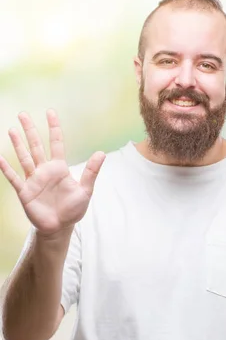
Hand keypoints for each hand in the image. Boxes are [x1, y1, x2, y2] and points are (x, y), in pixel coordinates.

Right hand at [0, 110, 105, 237]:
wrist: (60, 227)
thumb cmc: (73, 209)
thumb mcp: (85, 190)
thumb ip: (91, 172)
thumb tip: (101, 153)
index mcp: (59, 168)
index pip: (56, 143)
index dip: (53, 128)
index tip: (50, 112)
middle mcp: (44, 170)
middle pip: (36, 146)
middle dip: (30, 130)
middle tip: (23, 113)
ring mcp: (33, 180)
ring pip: (24, 158)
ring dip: (17, 144)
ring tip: (12, 129)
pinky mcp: (24, 192)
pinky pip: (13, 178)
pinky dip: (6, 168)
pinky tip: (0, 158)